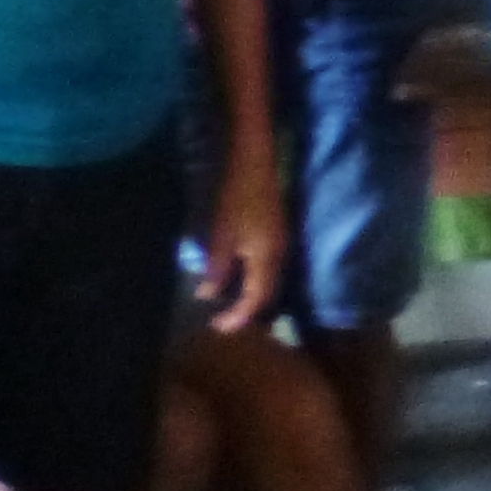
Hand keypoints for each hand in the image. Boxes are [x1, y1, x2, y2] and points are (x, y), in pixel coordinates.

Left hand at [197, 151, 287, 331]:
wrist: (254, 163)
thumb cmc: (235, 197)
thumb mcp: (220, 234)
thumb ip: (216, 268)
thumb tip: (208, 294)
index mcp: (267, 258)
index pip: (256, 300)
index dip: (238, 317)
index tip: (217, 327)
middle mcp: (280, 255)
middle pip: (268, 294)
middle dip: (247, 311)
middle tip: (223, 320)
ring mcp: (282, 243)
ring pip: (270, 281)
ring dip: (252, 296)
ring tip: (230, 304)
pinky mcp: (278, 234)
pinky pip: (270, 268)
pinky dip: (255, 281)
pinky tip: (240, 278)